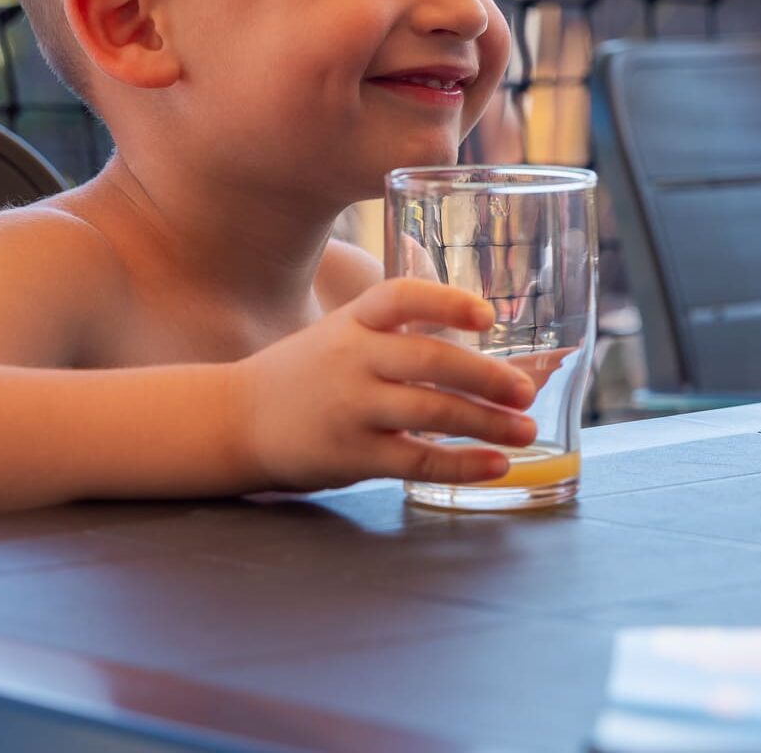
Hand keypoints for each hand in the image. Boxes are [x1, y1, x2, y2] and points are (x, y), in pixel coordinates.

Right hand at [238, 278, 538, 491]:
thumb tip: (479, 327)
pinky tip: (495, 464)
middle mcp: (353, 358)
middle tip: (526, 389)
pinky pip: (418, 459)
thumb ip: (396, 327)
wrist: (234, 420)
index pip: (401, 297)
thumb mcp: (341, 331)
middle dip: (487, 375)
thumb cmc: (305, 373)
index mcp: (353, 321)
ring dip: (488, 422)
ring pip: (433, 411)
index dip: (447, 302)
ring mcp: (352, 408)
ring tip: (526, 429)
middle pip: (430, 359)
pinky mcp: (352, 454)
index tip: (487, 316)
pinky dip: (463, 463)